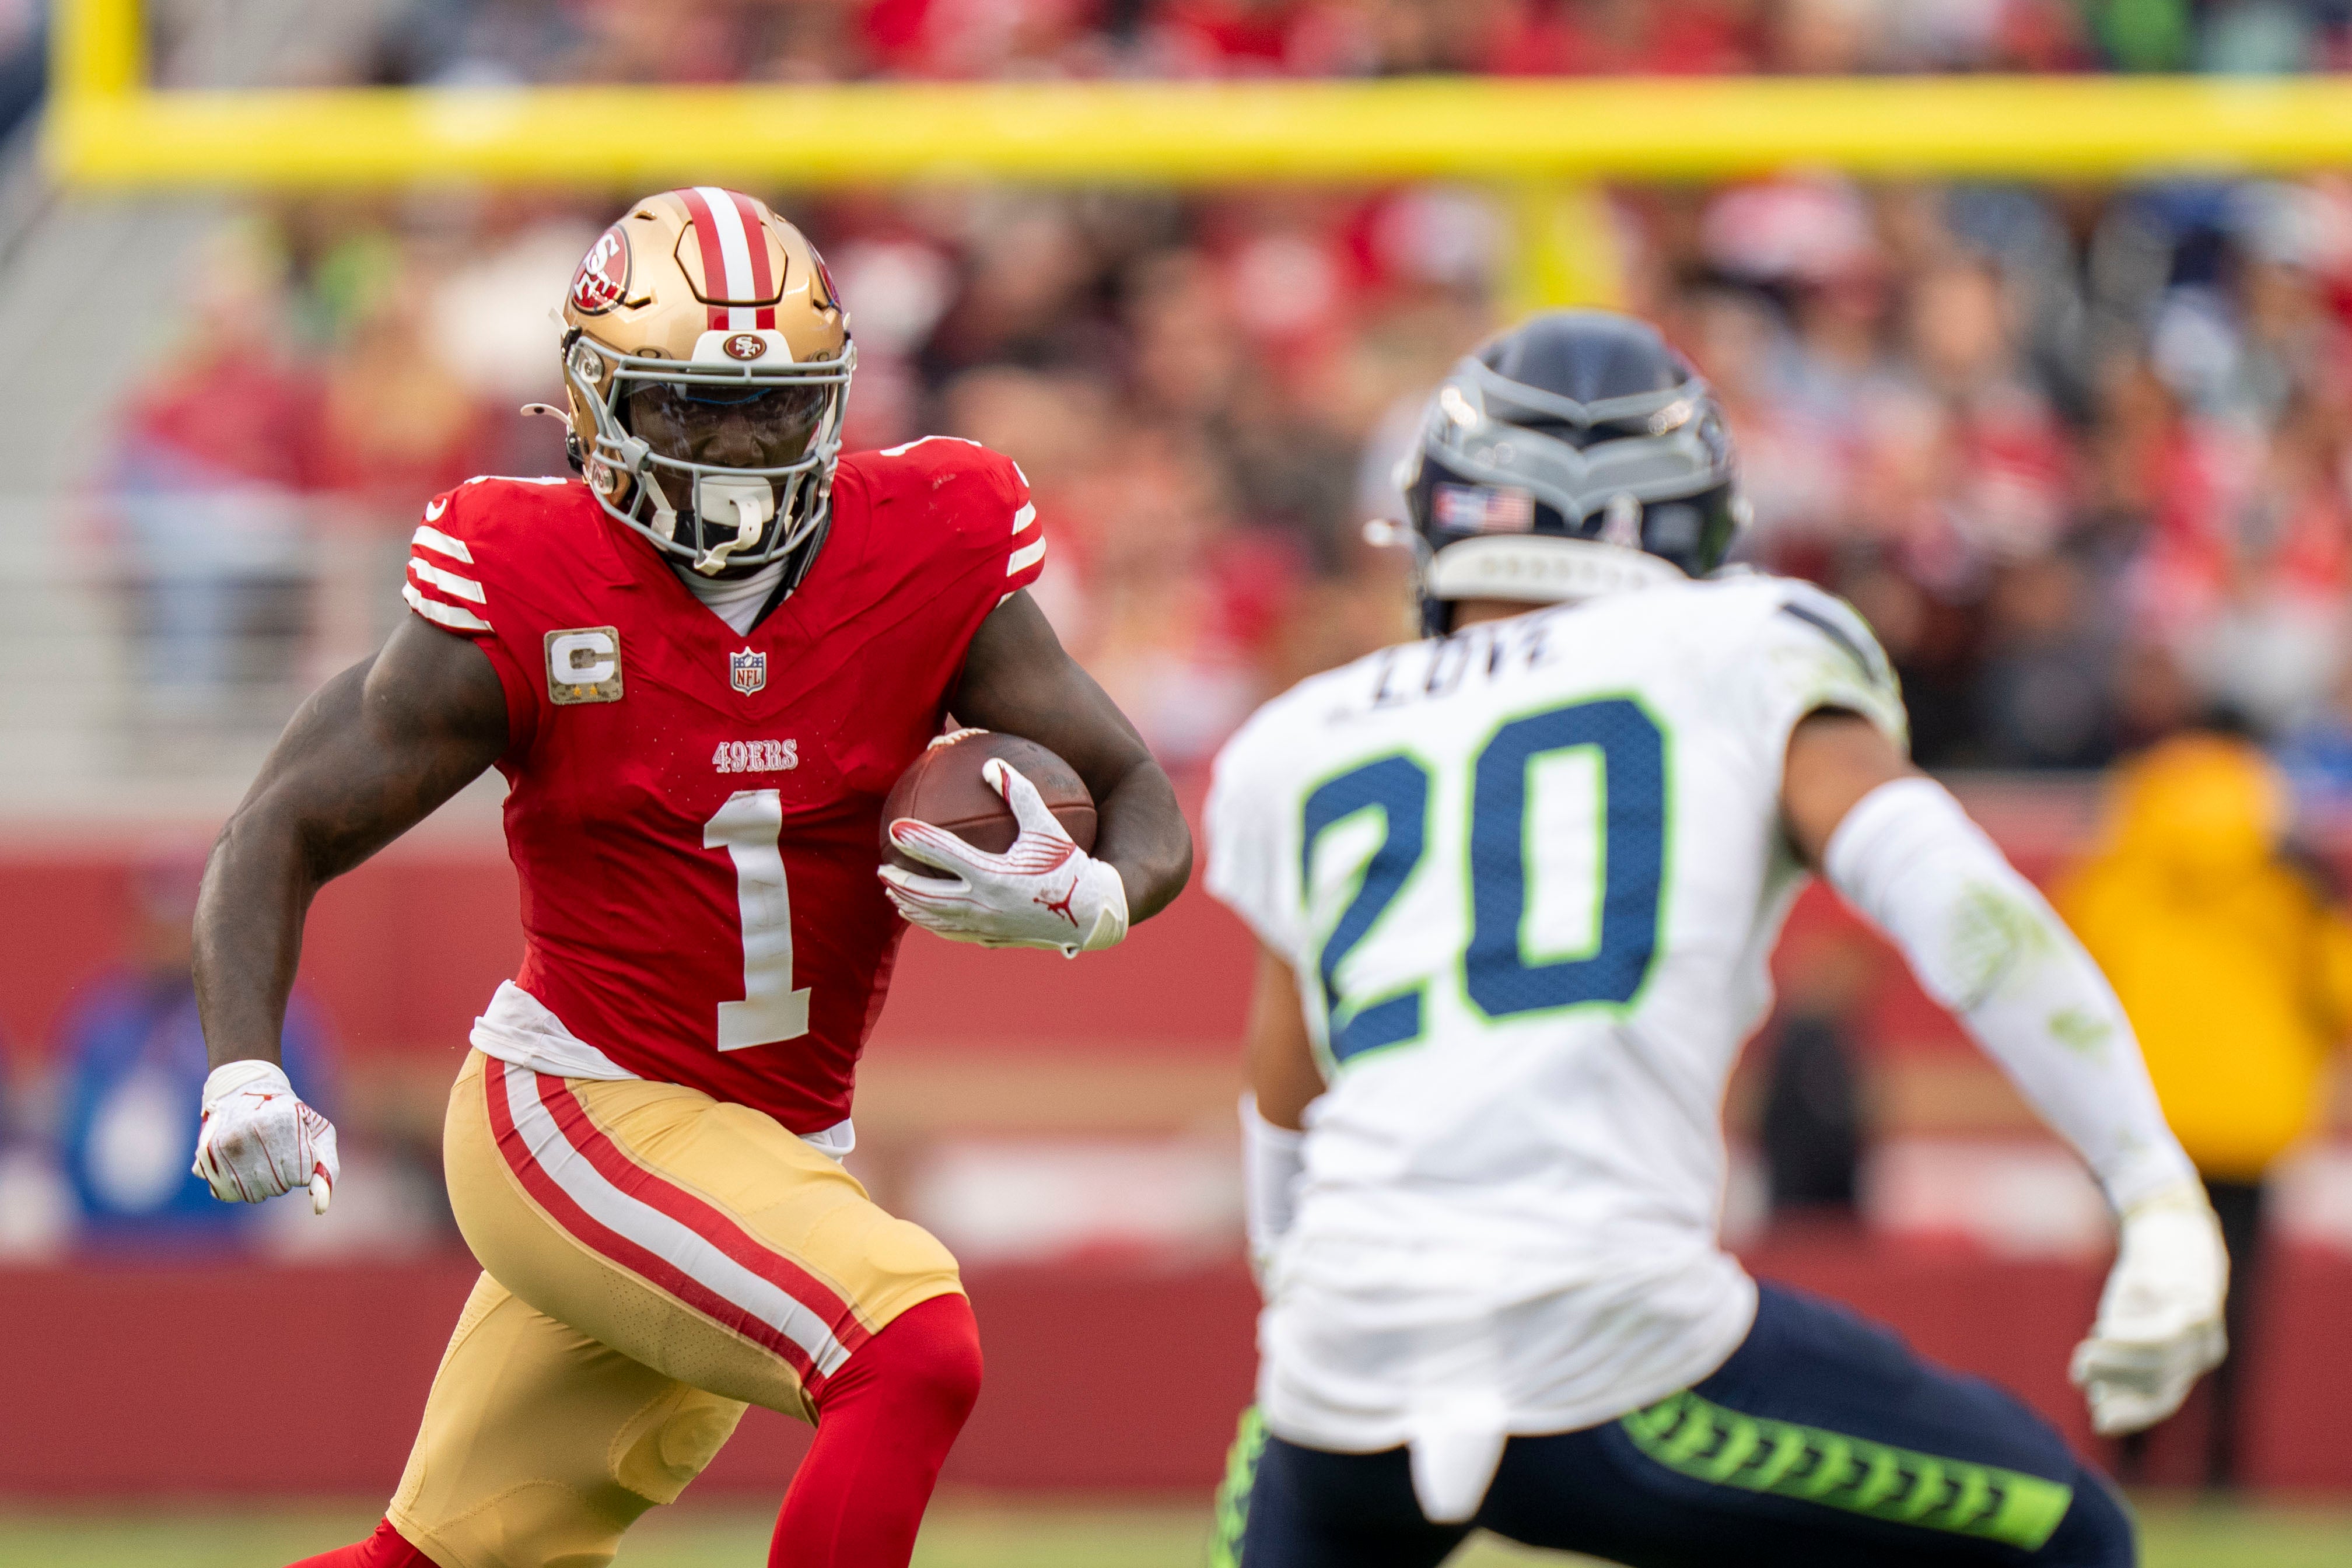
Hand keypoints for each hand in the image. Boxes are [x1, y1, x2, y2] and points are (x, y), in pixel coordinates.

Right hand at [192, 1060, 338, 1214]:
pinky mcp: (205, 1156)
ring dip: (261, 1183)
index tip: (297, 1145)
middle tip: (277, 1149)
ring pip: (252, 1194)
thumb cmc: (291, 1115)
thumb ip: (327, 1169)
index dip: (303, 1165)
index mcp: (283, 1122)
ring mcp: (225, 1145)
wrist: (245, 1089)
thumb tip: (320, 1209)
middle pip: (277, 1188)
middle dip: (283, 1175)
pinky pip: (226, 1193)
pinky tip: (241, 1164)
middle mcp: (250, 1134)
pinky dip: (237, 1186)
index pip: (301, 1176)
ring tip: (260, 1155)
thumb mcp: (318, 1132)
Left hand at [879, 758, 1128, 957]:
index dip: (916, 840)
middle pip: (929, 895)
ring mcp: (986, 926)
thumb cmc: (1070, 864)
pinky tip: (924, 915)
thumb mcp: (1047, 826)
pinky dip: (932, 923)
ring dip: (910, 906)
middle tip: (882, 868)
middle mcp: (985, 904)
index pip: (944, 854)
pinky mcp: (992, 939)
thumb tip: (991, 763)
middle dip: (901, 882)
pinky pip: (953, 932)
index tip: (894, 827)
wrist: (1093, 912)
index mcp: (995, 875)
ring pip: (936, 919)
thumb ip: (1019, 792)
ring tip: (892, 894)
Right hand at [2069, 1182, 2226, 1434]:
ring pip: (2161, 1358)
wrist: (2169, 1230)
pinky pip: (2164, 1328)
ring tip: (2086, 1353)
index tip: (2099, 1421)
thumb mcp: (2125, 1326)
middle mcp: (2203, 1349)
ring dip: (2118, 1360)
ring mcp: (2203, 1323)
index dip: (2132, 1414)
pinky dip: (2129, 1334)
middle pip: (2159, 1380)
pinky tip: (2105, 1327)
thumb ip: (2116, 1366)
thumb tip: (2099, 1415)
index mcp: (2187, 1362)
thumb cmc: (2142, 1285)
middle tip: (2079, 1372)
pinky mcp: (2198, 1297)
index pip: (2162, 1399)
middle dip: (2116, 1381)